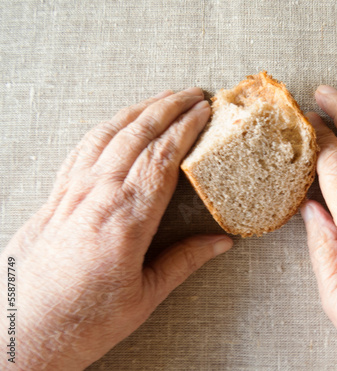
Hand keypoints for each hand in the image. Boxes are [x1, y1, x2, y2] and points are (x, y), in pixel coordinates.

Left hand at [0, 88, 232, 369]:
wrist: (22, 333)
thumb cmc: (83, 321)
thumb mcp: (145, 296)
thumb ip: (185, 261)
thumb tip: (221, 243)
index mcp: (126, 220)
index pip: (162, 157)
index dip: (186, 128)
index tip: (204, 110)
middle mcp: (97, 196)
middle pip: (137, 134)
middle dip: (168, 107)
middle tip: (192, 93)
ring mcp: (71, 192)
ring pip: (108, 134)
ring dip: (138, 109)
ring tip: (161, 98)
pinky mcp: (55, 197)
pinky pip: (82, 148)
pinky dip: (106, 127)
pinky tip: (117, 122)